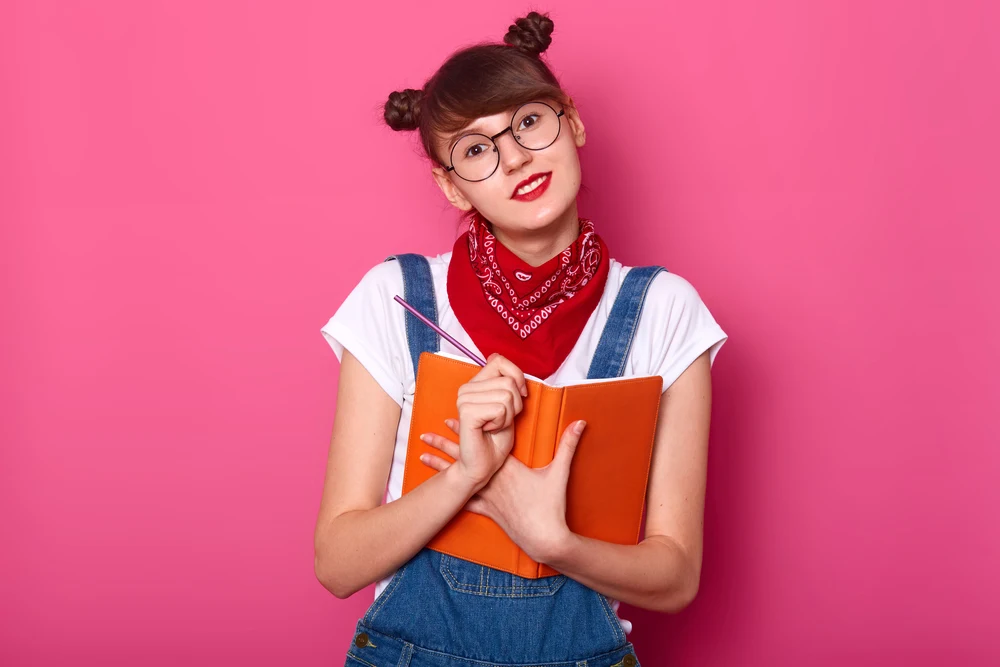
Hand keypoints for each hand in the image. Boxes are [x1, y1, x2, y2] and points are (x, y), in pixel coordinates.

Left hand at [419, 416, 586, 564]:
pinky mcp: (487, 513)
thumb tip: (580, 422)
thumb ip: (568, 445)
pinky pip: (464, 502)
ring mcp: (487, 498)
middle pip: (463, 459)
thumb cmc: (551, 506)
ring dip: (439, 469)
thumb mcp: (559, 473)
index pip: (482, 443)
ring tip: (422, 459)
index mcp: (507, 467)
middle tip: (426, 434)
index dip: (465, 430)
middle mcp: (492, 481)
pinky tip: (438, 495)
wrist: (544, 539)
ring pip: (457, 480)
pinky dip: (451, 496)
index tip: (450, 417)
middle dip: (443, 445)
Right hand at [420, 353, 527, 491]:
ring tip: (494, 426)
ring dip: (508, 416)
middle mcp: (466, 389)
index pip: (499, 361)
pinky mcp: (466, 413)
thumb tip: (494, 356)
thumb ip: (504, 382)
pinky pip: (500, 409)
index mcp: (474, 384)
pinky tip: (489, 430)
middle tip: (501, 420)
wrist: (482, 466)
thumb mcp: (507, 405)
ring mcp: (464, 400)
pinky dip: (502, 423)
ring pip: (507, 395)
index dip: (517, 377)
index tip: (518, 397)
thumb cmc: (495, 439)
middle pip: (508, 381)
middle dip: (515, 404)